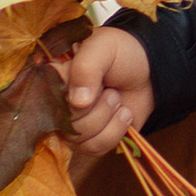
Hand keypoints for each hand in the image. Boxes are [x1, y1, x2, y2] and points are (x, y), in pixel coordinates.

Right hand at [59, 25, 153, 163]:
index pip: (44, 102)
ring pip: (79, 139)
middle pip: (64, 124)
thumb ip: (86, 68)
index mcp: (53, 81)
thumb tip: (78, 103)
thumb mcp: (103, 48)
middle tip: (109, 89)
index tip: (93, 85)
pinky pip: (95, 148)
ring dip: (107, 117)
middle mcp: (57, 106)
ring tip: (116, 97)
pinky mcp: (91, 139)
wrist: (151, 69)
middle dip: (96, 107)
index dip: (70, 98)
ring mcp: (72, 125)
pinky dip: (115, 131)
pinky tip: (124, 113)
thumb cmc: (122, 53)